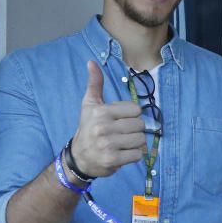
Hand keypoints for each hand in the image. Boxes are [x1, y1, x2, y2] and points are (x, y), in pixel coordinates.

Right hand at [70, 61, 146, 176]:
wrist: (80, 157)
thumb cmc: (88, 128)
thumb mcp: (90, 105)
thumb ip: (95, 84)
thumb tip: (92, 62)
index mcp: (101, 112)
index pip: (136, 109)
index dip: (131, 115)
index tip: (120, 120)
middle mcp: (103, 127)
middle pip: (140, 125)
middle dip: (134, 130)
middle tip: (122, 133)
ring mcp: (108, 145)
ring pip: (141, 140)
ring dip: (136, 143)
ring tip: (123, 143)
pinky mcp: (113, 160)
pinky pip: (138, 155)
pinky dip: (134, 155)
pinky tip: (123, 153)